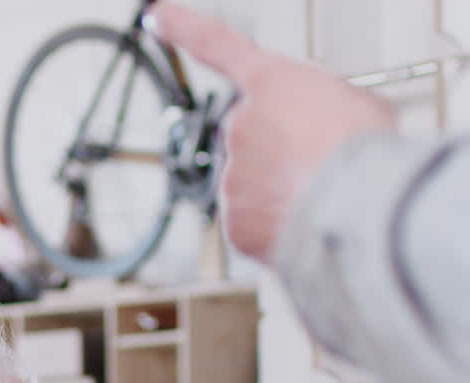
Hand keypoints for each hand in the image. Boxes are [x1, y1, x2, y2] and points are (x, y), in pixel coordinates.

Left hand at [148, 2, 396, 261]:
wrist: (359, 204)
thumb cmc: (363, 149)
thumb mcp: (355, 100)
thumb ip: (318, 105)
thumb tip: (316, 132)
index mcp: (270, 83)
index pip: (215, 45)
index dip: (182, 28)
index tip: (156, 18)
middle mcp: (240, 125)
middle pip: (251, 136)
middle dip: (279, 150)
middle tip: (319, 161)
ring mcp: (232, 174)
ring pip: (253, 183)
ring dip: (282, 189)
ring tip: (322, 192)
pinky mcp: (234, 220)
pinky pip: (254, 222)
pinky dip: (278, 225)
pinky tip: (307, 219)